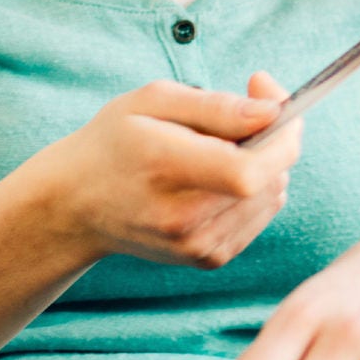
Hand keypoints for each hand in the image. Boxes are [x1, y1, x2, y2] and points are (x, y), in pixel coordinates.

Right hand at [26, 74, 300, 270]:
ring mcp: (196, 246)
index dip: (281, 138)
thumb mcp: (153, 101)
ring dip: (265, 166)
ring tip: (221, 150)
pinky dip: (255, 190)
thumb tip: (273, 112)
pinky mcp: (208, 259)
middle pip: (268, 182)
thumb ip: (217, 106)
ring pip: (273, 196)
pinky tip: (218, 178)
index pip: (248, 171)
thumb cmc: (116, 140)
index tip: (275, 104)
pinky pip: (261, 215)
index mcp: (164, 170)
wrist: (78, 203)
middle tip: (247, 116)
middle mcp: (182, 219)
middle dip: (276, 142)